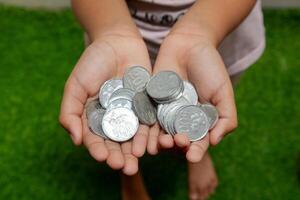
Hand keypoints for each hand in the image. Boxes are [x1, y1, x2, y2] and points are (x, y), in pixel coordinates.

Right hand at [59, 34, 151, 174]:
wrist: (117, 42)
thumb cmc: (92, 63)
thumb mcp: (75, 86)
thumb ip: (70, 112)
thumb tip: (76, 140)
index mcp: (94, 117)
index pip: (95, 138)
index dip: (98, 149)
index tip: (102, 157)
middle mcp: (113, 119)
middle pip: (116, 143)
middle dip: (118, 156)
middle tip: (123, 167)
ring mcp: (131, 114)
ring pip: (133, 137)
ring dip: (134, 151)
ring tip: (136, 162)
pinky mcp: (147, 106)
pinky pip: (149, 123)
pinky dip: (149, 135)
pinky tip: (150, 146)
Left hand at [149, 33, 237, 161]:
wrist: (189, 44)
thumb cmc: (210, 67)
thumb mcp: (223, 92)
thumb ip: (225, 117)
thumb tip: (214, 142)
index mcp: (200, 121)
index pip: (198, 140)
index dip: (196, 149)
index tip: (193, 156)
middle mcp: (182, 120)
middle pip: (178, 139)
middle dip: (177, 146)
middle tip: (177, 143)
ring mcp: (166, 112)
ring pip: (161, 133)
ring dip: (159, 142)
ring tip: (160, 145)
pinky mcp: (150, 103)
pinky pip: (147, 119)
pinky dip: (145, 129)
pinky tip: (144, 137)